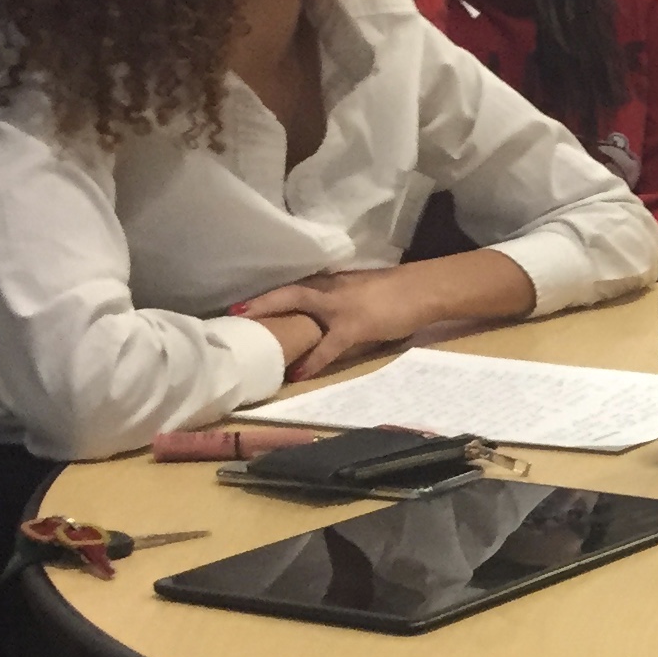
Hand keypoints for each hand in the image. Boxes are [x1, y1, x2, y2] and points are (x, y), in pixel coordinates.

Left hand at [234, 269, 438, 380]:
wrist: (425, 289)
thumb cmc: (399, 292)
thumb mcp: (362, 292)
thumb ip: (339, 301)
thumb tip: (322, 317)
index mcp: (333, 283)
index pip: (296, 286)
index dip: (269, 296)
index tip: (242, 306)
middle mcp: (330, 290)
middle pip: (288, 294)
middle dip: (260, 305)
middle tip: (232, 316)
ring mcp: (340, 307)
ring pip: (299, 309)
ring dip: (275, 322)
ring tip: (253, 342)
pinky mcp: (354, 326)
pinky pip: (327, 346)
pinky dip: (313, 360)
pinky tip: (299, 373)